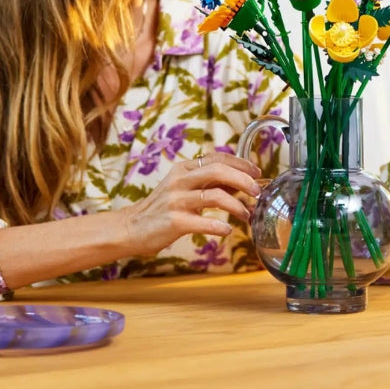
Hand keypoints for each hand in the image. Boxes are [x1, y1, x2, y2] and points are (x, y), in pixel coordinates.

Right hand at [120, 152, 262, 255]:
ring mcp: (176, 200)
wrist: (132, 227)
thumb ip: (210, 183)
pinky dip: (219, 226)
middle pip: (218, 171)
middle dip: (243, 180)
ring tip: (246, 215)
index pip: (217, 158)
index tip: (257, 172)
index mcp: (183, 168)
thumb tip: (241, 181)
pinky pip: (203, 222)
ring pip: (214, 196)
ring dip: (236, 206)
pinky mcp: (174, 221)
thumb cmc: (162, 208)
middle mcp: (179, 180)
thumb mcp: (184, 189)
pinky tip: (227, 230)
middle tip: (257, 192)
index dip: (241, 163)